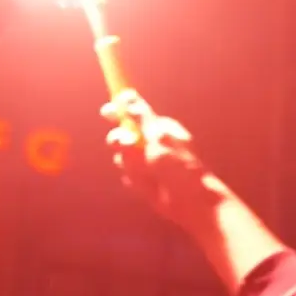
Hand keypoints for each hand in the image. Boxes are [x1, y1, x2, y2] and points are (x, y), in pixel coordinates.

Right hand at [102, 94, 217, 225]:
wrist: (189, 200)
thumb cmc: (178, 164)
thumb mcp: (158, 136)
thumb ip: (140, 117)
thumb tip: (125, 95)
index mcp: (159, 127)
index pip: (133, 114)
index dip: (118, 111)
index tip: (106, 111)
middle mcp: (150, 143)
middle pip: (122, 134)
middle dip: (120, 140)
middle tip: (126, 145)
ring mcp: (145, 162)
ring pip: (122, 156)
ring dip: (130, 163)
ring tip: (146, 171)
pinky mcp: (142, 180)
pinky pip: (127, 175)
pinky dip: (134, 179)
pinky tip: (148, 184)